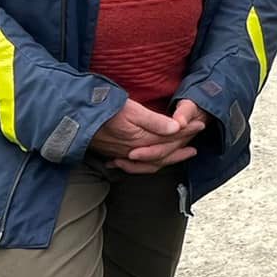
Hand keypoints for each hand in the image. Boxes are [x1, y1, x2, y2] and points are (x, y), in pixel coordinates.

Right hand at [89, 98, 203, 172]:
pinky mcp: (115, 154)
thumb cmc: (104, 111)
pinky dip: (150, 165)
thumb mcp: (131, 110)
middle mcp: (135, 151)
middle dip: (183, 144)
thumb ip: (154, 121)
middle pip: (165, 152)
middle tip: (197, 137)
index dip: (187, 131)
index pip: (171, 138)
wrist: (75, 120)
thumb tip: (176, 128)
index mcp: (142, 140)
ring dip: (170, 157)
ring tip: (184, 152)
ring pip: (153, 161)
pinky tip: (153, 162)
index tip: (200, 124)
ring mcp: (125, 155)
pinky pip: (138, 166)